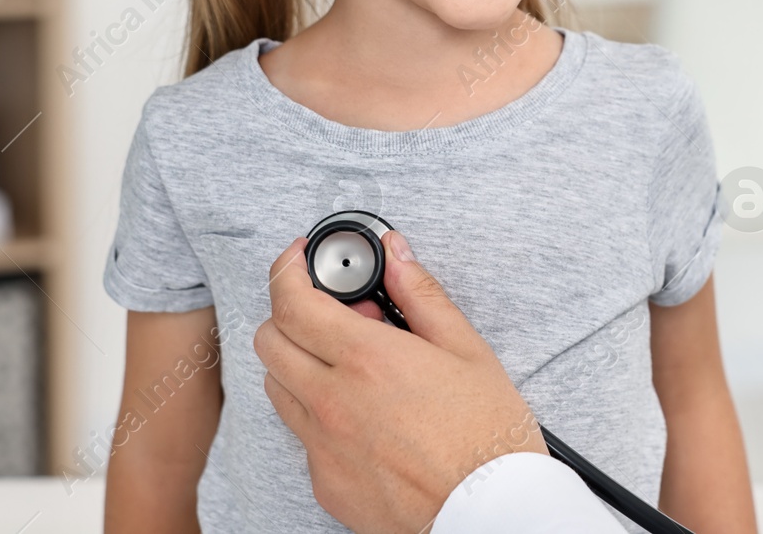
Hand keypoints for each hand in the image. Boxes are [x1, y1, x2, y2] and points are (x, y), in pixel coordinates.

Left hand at [254, 231, 547, 533]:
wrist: (493, 514)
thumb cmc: (489, 438)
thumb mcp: (467, 350)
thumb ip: (421, 295)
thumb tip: (396, 255)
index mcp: (367, 361)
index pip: (291, 302)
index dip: (287, 270)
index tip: (297, 259)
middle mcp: (333, 403)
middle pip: (269, 341)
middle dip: (290, 314)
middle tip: (333, 313)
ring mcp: (323, 447)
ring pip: (278, 387)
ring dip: (300, 362)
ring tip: (349, 365)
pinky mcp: (326, 483)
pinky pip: (303, 435)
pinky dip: (320, 413)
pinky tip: (363, 414)